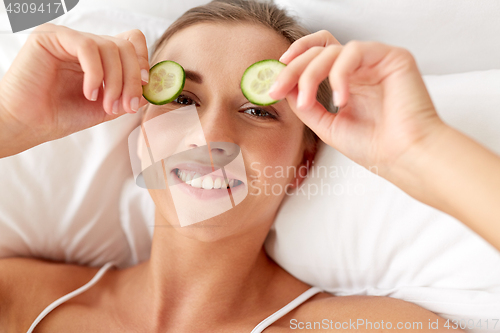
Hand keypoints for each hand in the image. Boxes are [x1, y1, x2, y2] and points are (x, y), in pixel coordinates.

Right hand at [0, 23, 148, 154]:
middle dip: (131, 79)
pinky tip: (89, 93)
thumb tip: (150, 88)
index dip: (142, 63)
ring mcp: (68, 38)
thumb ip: (129, 94)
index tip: (142, 88)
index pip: (131, 43)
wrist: (29, 125)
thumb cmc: (62, 116)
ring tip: (105, 104)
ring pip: (110, 46)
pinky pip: (88, 47)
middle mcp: (86, 44)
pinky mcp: (51, 37)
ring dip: (115, 81)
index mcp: (99, 57)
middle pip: (125, 46)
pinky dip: (95, 73)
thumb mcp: (107, 106)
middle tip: (125, 105)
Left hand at [269, 30, 445, 178]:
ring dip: (310, 74)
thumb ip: (305, 104)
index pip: (315, 57)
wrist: (403, 158)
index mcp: (348, 80)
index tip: (273, 84)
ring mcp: (376, 60)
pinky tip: (341, 99)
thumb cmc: (372, 146)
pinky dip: (339, 74)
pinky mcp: (393, 57)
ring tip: (306, 101)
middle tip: (277, 88)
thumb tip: (282, 85)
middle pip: (318, 49)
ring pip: (332, 49)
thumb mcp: (327, 125)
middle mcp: (361, 67)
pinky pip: (355, 51)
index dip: (292, 65)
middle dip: (292, 68)